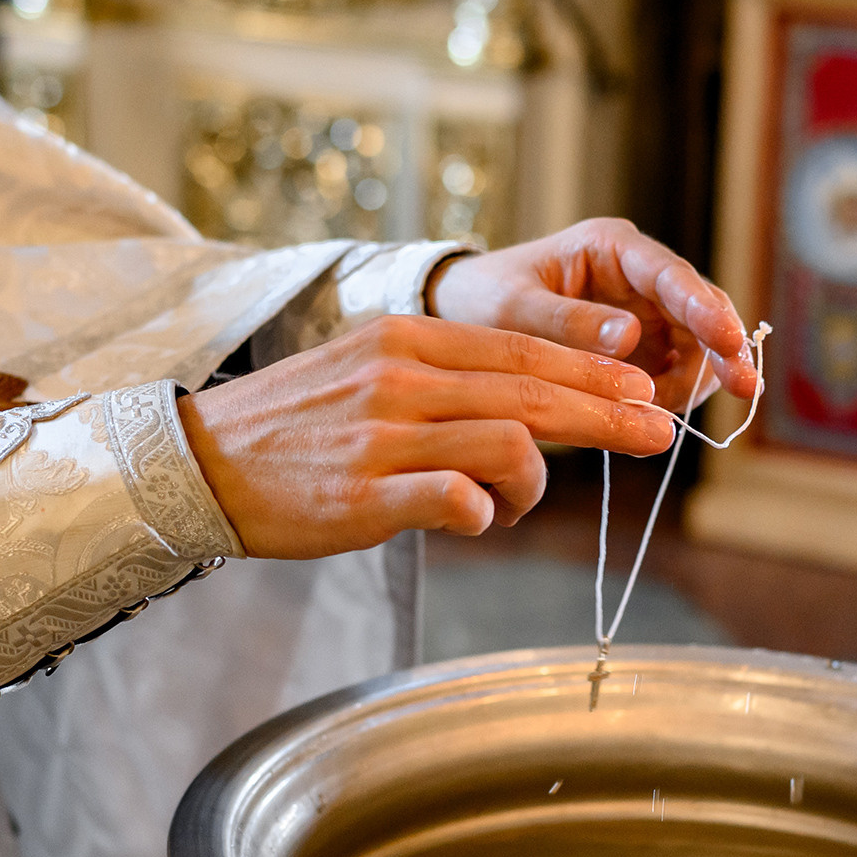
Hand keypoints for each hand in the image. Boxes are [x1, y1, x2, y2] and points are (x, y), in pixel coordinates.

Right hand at [177, 314, 671, 558]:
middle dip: (606, 414)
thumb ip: (444, 383)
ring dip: (535, 483)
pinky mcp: (366, 494)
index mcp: (407, 338)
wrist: (200, 462)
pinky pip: (455, 498)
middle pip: (533, 392)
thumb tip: (527, 414)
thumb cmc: (297, 429)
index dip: (592, 372)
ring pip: (508, 444)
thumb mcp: (369, 372)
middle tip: (656, 433)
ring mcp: (384, 435)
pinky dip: (484, 511)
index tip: (641, 390)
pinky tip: (478, 519)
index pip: (522, 351)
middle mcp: (400, 376)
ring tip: (517, 503)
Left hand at [427, 217, 755, 411]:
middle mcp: (637, 275)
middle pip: (701, 308)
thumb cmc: (483, 301)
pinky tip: (651, 413)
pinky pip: (676, 372)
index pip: (672, 275)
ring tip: (659, 411)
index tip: (731, 343)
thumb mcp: (513, 311)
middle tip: (745, 389)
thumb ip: (568, 324)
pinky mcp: (643, 346)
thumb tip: (631, 337)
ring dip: (695, 380)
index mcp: (609, 247)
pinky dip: (673, 396)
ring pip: (697, 345)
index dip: (706, 309)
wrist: (464, 315)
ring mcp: (645, 311)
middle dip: (723, 349)